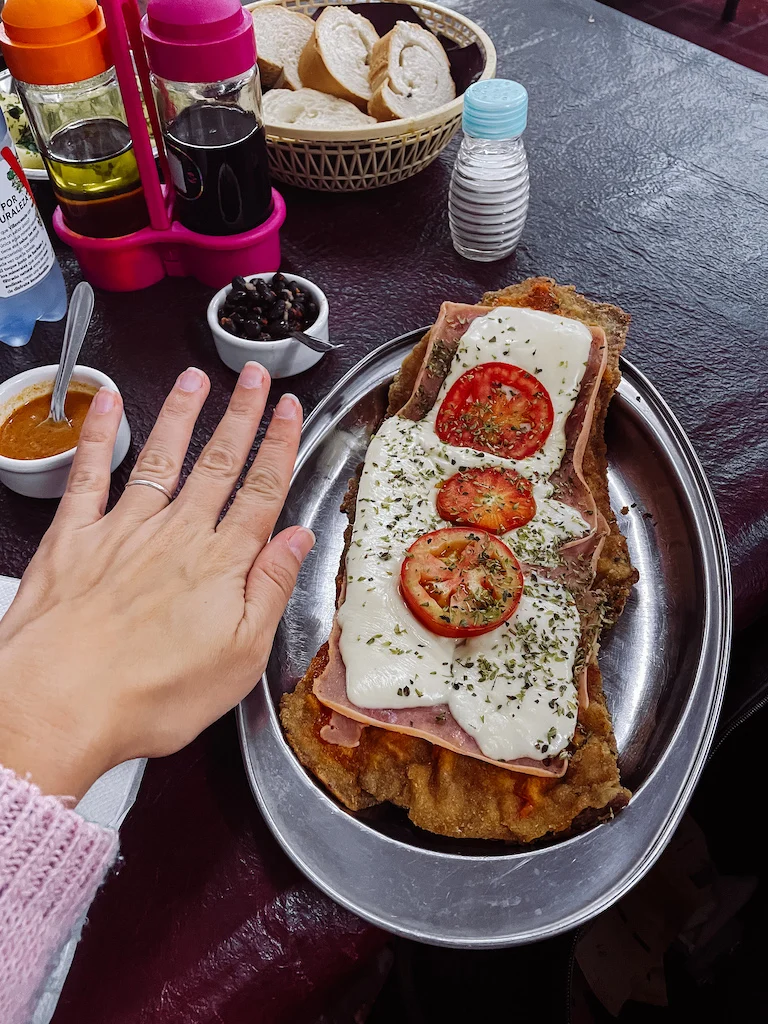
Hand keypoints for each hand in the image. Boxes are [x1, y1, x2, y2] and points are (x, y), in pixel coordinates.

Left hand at [0, 362, 313, 799]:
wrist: (56, 706)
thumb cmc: (149, 695)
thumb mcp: (240, 658)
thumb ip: (270, 589)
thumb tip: (298, 539)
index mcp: (220, 564)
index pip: (261, 491)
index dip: (279, 446)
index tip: (289, 411)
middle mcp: (176, 535)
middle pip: (218, 463)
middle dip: (241, 415)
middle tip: (255, 377)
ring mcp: (123, 530)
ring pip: (162, 458)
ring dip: (182, 415)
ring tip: (196, 379)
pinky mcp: (74, 537)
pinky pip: (90, 473)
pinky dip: (99, 434)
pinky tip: (109, 405)